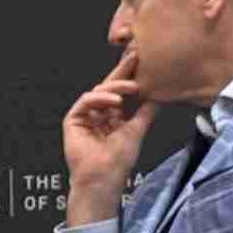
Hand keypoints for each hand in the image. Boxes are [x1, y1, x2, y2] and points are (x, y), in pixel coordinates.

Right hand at [61, 47, 156, 221]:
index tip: (143, 62)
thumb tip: (160, 95)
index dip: (131, 77)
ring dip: (116, 88)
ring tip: (132, 87)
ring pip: (98, 92)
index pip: (121, 93)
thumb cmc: (119, 160)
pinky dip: (100, 98)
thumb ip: (146, 112)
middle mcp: (98, 114)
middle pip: (109, 88)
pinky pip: (86, 101)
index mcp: (112, 116)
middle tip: (134, 55)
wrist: (104, 177)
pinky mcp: (73, 120)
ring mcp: (85, 116)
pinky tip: (115, 101)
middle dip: (122, 71)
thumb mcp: (137, 130)